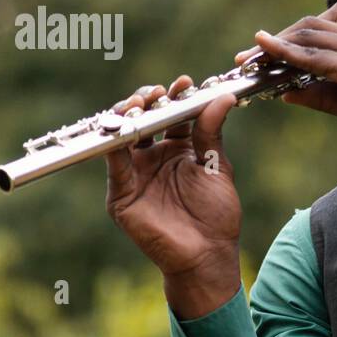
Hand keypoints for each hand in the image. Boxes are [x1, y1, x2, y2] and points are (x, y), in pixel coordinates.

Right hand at [104, 75, 241, 316]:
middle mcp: (154, 158)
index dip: (176, 97)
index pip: (171, 115)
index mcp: (179, 150)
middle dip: (148, 101)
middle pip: (144, 120)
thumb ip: (211, 132)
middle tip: (158, 91)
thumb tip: (223, 97)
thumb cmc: (217, 214)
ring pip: (123, 136)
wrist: (207, 253)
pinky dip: (114, 144)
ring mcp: (135, 174)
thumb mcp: (216, 166)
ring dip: (127, 116)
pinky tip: (123, 127)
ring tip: (140, 103)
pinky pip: (113, 164)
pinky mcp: (121, 194)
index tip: (186, 83)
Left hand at [246, 1, 336, 169]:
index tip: (266, 53)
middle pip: (309, 25)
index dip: (291, 36)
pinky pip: (317, 56)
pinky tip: (269, 55)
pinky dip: (289, 54)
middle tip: (247, 59)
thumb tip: (285, 93)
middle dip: (276, 40)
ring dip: (275, 46)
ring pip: (309, 35)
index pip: (320, 26)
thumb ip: (319, 95)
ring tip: (249, 60)